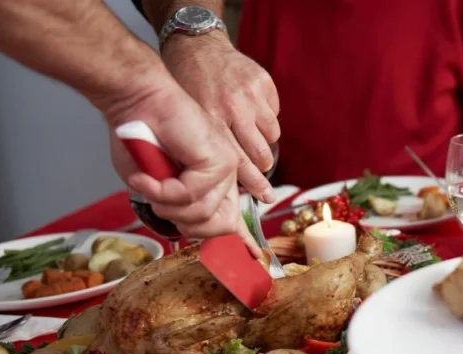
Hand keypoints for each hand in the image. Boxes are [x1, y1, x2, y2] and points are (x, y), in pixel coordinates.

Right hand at [105, 76, 263, 255]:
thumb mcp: (154, 185)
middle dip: (182, 223)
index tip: (254, 259)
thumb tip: (186, 228)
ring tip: (148, 181)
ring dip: (165, 204)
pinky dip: (162, 190)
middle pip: (218, 227)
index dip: (242, 242)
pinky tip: (148, 176)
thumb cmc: (138, 140)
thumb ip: (174, 207)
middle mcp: (224, 178)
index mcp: (213, 184)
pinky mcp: (219, 160)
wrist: (136, 102)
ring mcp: (225, 168)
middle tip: (157, 200)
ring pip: (201, 214)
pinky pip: (190, 195)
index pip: (234, 220)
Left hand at [163, 31, 279, 189]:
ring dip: (265, 141)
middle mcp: (234, 108)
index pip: (240, 162)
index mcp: (212, 121)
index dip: (255, 183)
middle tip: (261, 170)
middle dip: (262, 166)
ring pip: (272, 135)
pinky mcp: (263, 83)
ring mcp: (251, 95)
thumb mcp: (190, 119)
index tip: (266, 197)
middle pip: (261, 153)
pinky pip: (274, 113)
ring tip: (252, 137)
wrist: (197, 47)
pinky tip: (252, 112)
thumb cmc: (188, 88)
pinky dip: (266, 117)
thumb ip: (209, 146)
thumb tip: (228, 180)